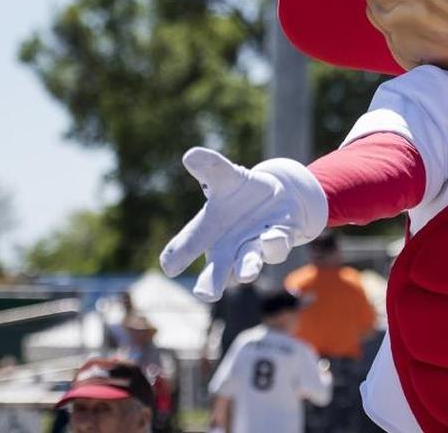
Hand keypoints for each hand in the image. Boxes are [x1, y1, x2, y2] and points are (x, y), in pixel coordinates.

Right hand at [160, 148, 327, 300]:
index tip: (169, 266)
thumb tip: (190, 155)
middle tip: (206, 294)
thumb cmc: (241, 191)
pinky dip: (274, 244)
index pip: (189, 243)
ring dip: (247, 267)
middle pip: (217, 270)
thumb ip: (210, 167)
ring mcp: (255, 246)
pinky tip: (271, 238)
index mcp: (209, 230)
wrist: (277, 196)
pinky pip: (276, 245)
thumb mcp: (225, 176)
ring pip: (250, 262)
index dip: (178, 254)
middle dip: (212, 283)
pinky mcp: (279, 240)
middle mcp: (230, 246)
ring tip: (244, 274)